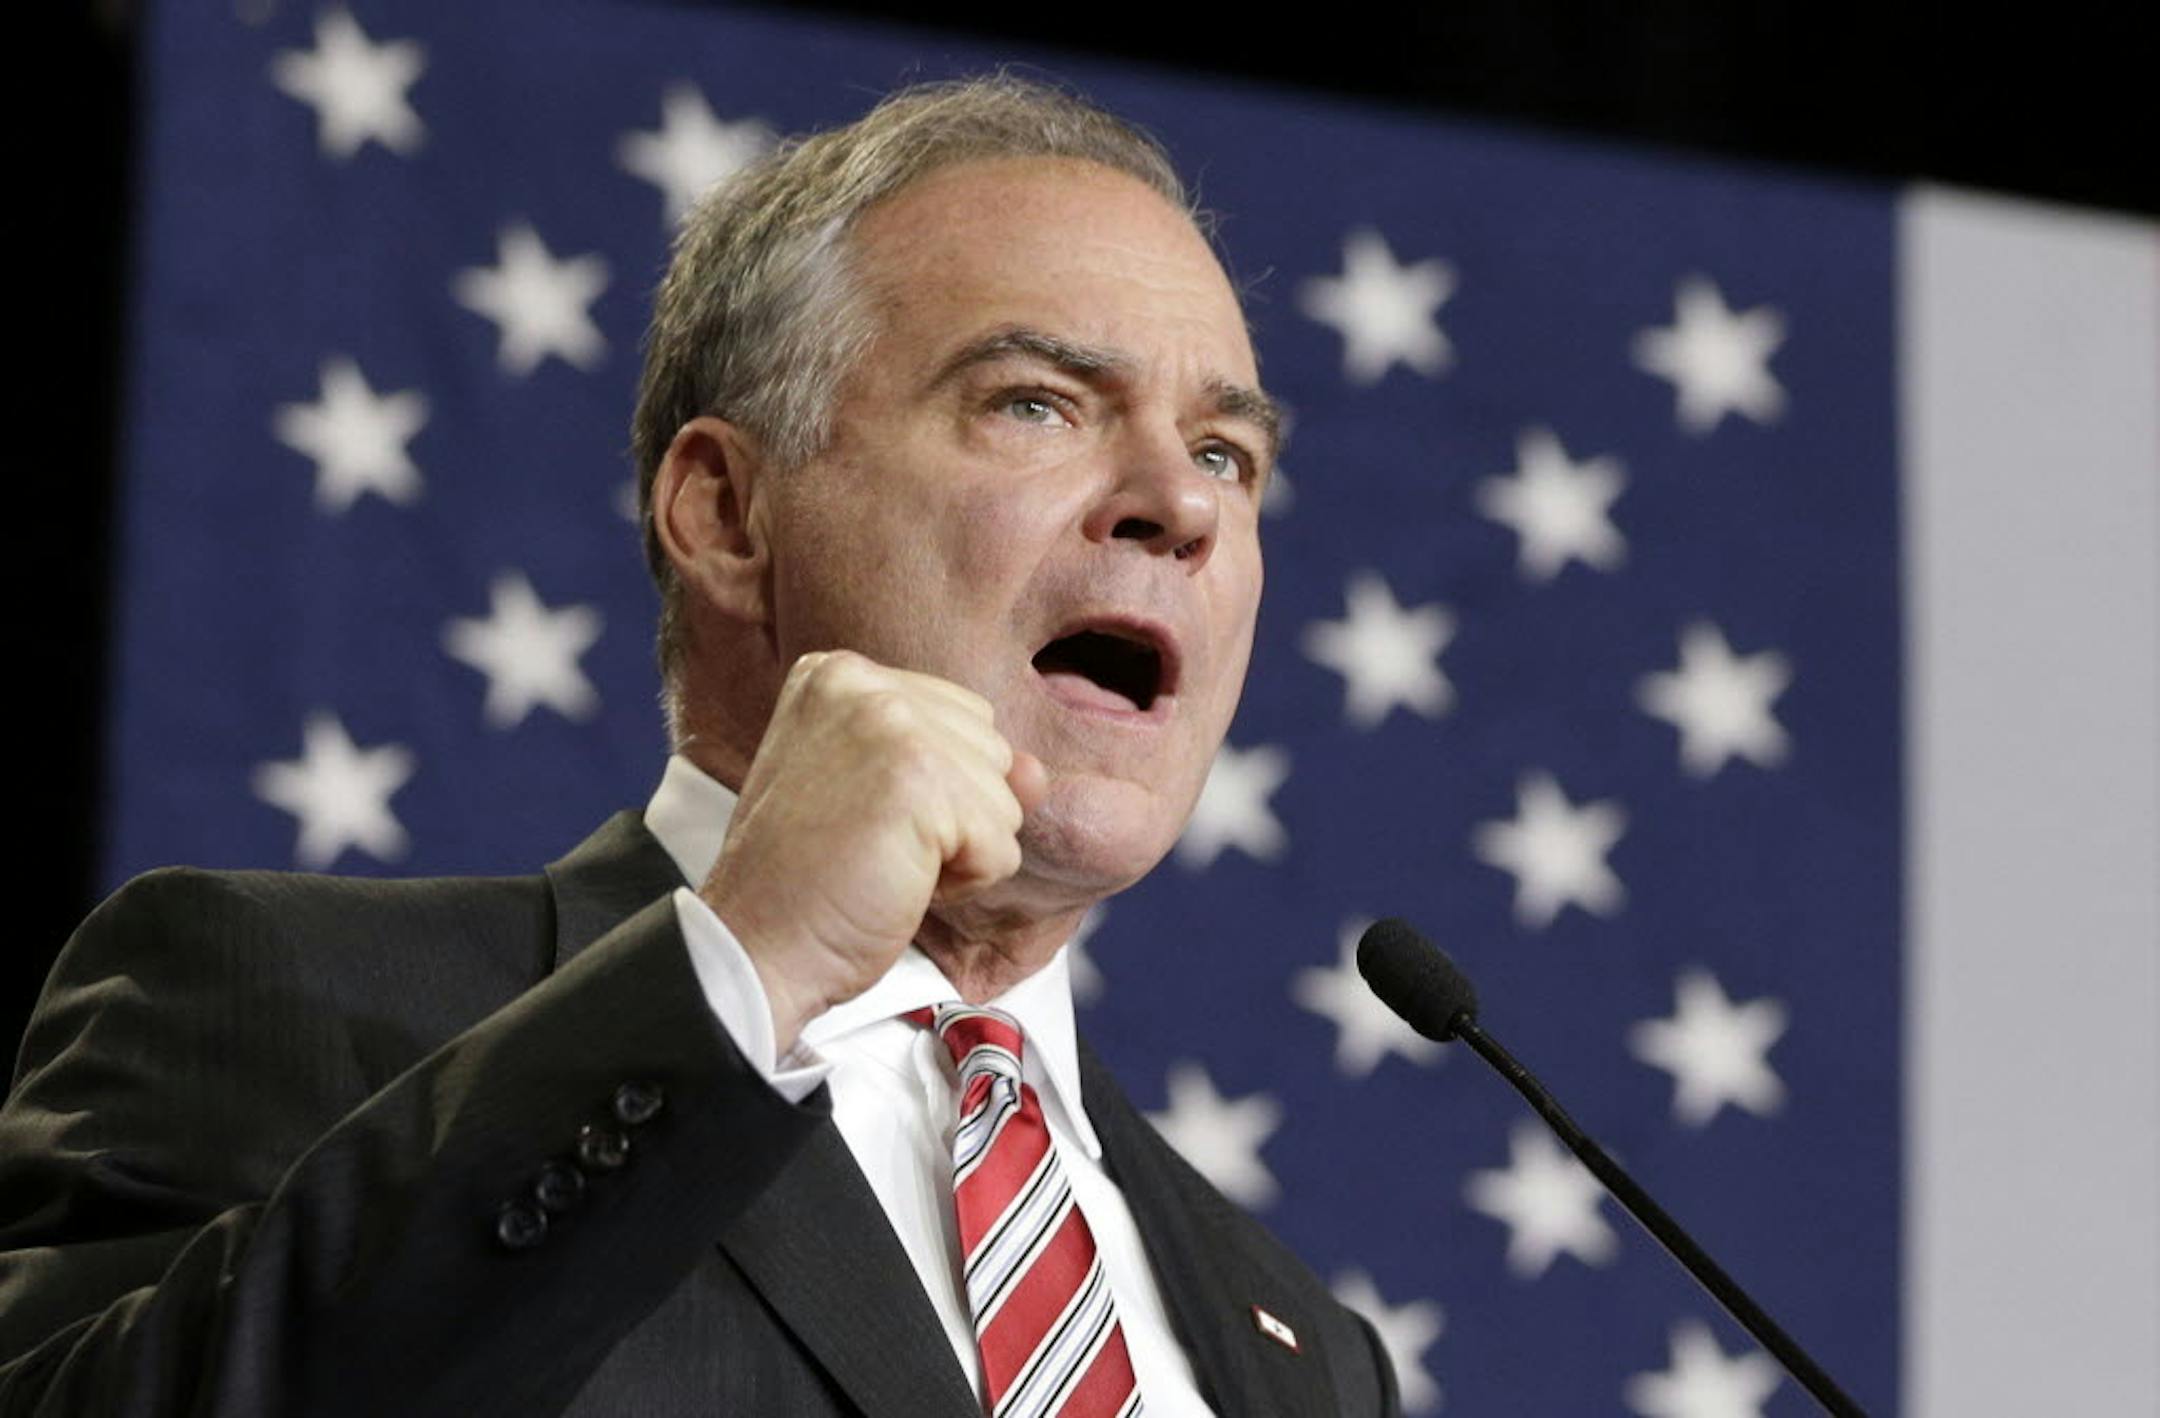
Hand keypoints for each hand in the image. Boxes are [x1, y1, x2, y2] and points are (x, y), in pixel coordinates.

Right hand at [701, 650, 1048, 1051]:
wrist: (754, 945)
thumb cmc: (807, 879)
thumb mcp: (883, 798)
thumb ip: (959, 765)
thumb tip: (1036, 771)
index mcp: (839, 674)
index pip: (961, 718)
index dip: (935, 788)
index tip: (858, 816)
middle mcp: (863, 683)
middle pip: (990, 749)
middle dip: (954, 815)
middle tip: (869, 845)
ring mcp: (892, 724)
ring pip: (1004, 798)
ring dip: (960, 852)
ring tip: (881, 862)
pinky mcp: (922, 779)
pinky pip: (1001, 845)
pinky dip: (964, 884)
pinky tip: (898, 883)